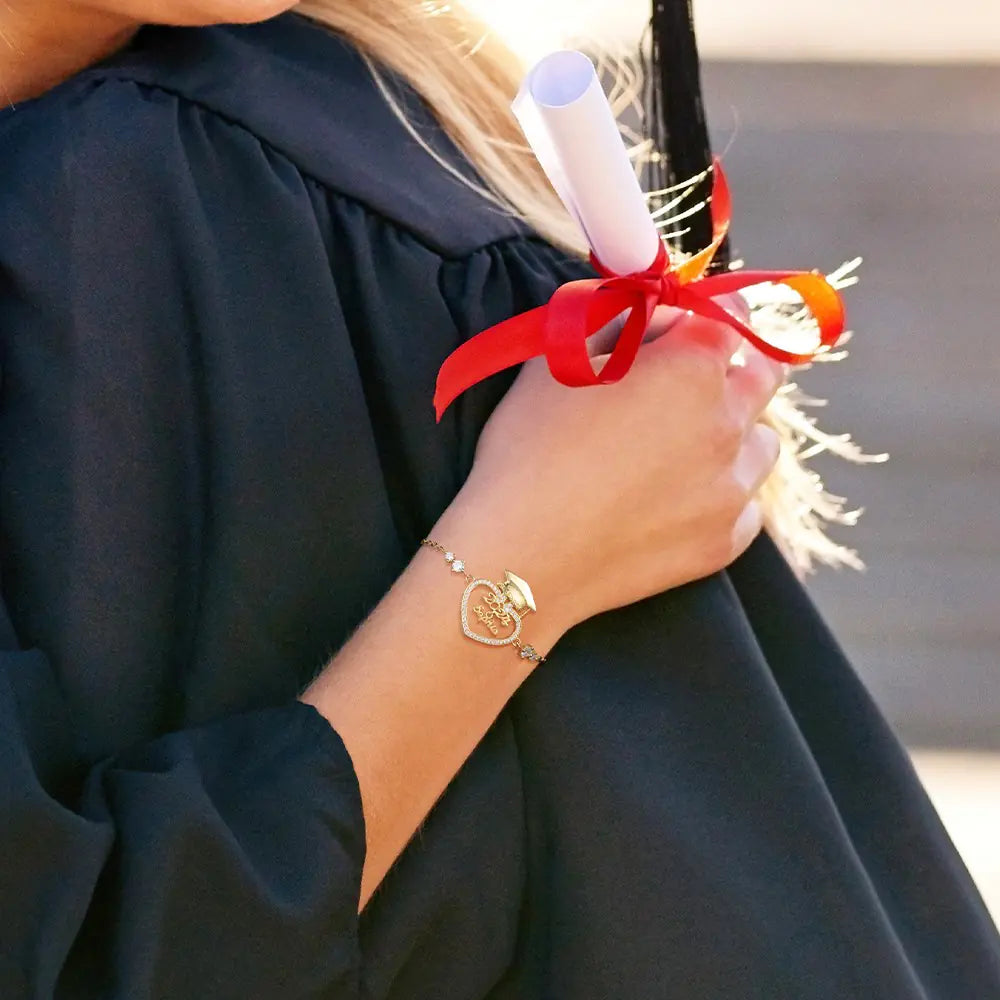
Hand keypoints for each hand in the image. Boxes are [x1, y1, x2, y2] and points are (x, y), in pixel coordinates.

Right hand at [444, 312, 782, 633]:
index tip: (688, 323)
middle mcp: (728, 422)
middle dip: (736, 366)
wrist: (522, 553)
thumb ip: (614, 320)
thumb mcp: (557, 359)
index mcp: (691, 366)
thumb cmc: (528, 447)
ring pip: (762, 442)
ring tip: (685, 446)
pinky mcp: (724, 541)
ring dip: (736, 432)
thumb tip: (647, 311)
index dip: (708, 311)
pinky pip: (746, 504)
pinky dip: (723, 493)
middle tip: (692, 380)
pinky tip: (681, 498)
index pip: (731, 314)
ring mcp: (732, 487)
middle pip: (764, 375)